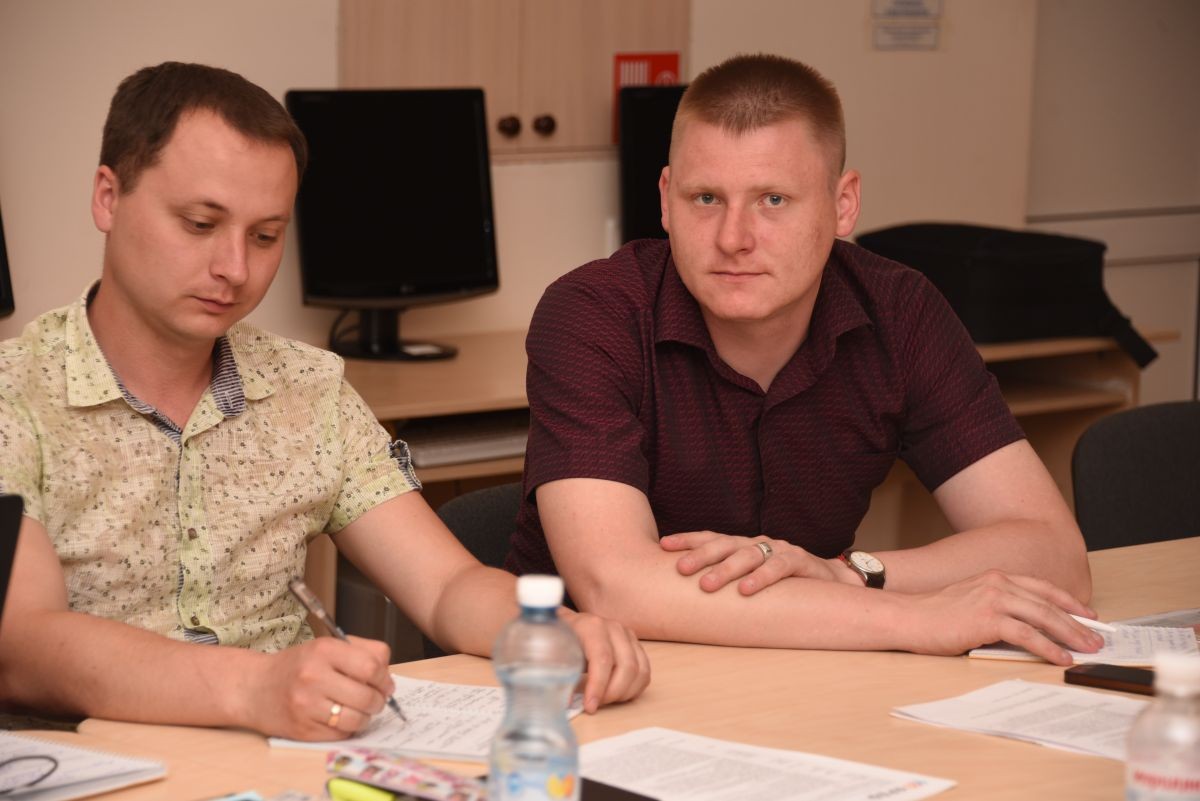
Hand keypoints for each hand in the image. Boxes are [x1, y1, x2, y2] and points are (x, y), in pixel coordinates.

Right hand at [239, 635, 394, 739]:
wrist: (254, 688)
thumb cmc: (297, 666)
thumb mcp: (326, 647)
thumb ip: (362, 652)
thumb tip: (388, 674)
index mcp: (324, 650)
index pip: (372, 667)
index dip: (385, 678)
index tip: (385, 683)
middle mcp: (314, 676)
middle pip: (367, 696)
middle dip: (379, 701)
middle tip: (376, 699)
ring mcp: (307, 706)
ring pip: (357, 719)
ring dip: (366, 717)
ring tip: (359, 710)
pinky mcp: (303, 730)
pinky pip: (341, 735)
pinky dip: (347, 729)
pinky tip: (340, 719)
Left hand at [559, 609, 650, 713]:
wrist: (570, 624)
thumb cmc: (562, 640)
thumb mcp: (554, 653)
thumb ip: (559, 674)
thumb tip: (566, 701)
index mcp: (592, 626)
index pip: (602, 659)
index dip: (598, 686)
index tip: (590, 706)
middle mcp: (614, 628)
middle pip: (626, 667)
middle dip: (612, 693)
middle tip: (596, 704)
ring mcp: (628, 636)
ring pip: (640, 671)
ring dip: (624, 693)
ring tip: (604, 700)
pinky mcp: (636, 646)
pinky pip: (645, 673)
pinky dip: (633, 689)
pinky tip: (616, 694)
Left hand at [661, 531, 856, 594]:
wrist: (831, 583)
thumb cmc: (783, 584)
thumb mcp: (752, 578)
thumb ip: (727, 578)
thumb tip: (685, 593)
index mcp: (742, 545)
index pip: (711, 538)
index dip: (687, 540)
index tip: (663, 546)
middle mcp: (758, 543)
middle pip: (724, 544)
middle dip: (700, 555)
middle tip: (680, 569)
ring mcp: (779, 549)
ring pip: (748, 555)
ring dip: (726, 569)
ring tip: (706, 585)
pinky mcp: (800, 562)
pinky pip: (779, 567)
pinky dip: (761, 578)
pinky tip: (746, 590)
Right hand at [903, 570, 1104, 664]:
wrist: (908, 618)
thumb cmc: (934, 615)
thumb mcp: (971, 601)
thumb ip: (997, 606)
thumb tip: (1027, 627)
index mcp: (995, 577)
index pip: (1042, 588)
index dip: (1069, 601)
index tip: (1089, 615)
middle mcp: (998, 583)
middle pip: (1048, 603)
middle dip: (1078, 622)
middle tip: (1097, 638)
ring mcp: (993, 599)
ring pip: (1043, 616)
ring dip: (1070, 635)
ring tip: (1087, 649)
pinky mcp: (987, 619)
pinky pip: (1027, 634)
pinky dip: (1048, 647)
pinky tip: (1061, 657)